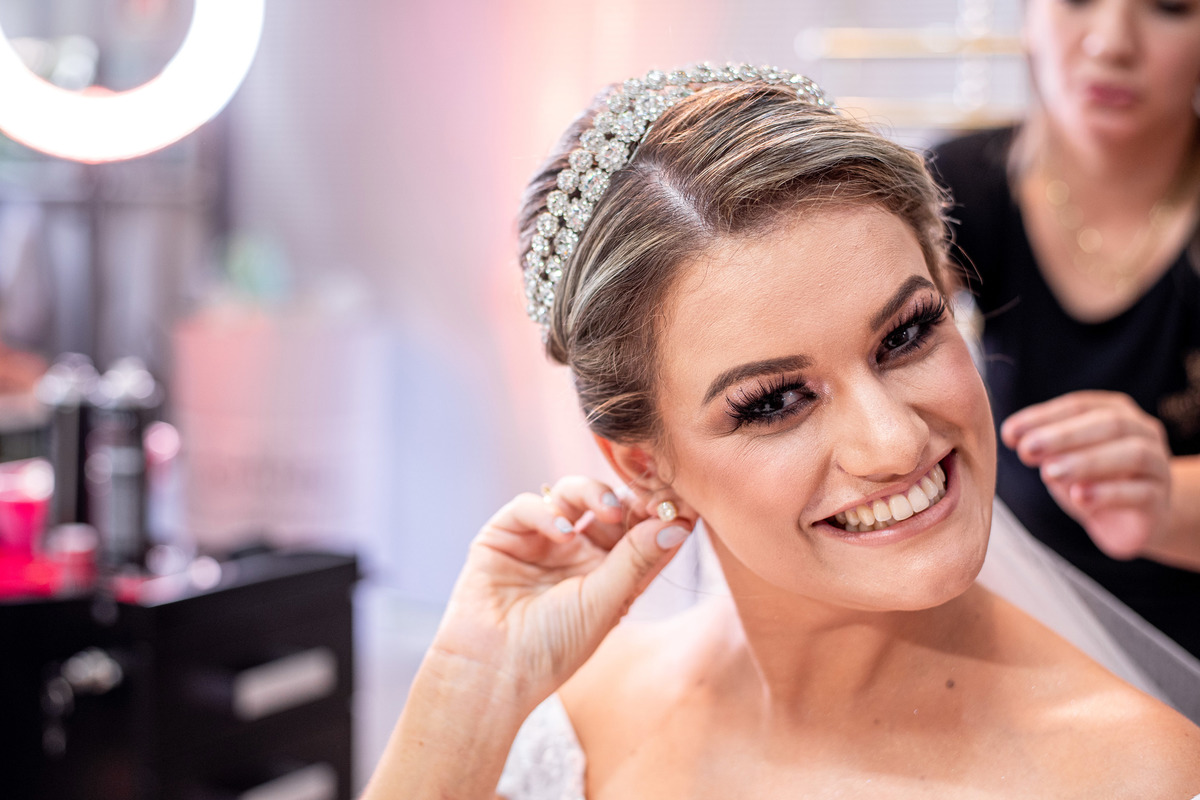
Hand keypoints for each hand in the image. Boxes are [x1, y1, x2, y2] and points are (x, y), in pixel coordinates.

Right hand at [429, 476, 692, 714]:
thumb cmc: (553, 648)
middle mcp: (577, 551)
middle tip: (647, 497)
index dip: (658, 512)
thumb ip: (638, 559)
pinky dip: (547, 511)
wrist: (494, 670)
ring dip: (593, 493)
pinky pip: (528, 506)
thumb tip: (679, 524)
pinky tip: (561, 532)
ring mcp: (541, 540)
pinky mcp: (504, 535)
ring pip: (571, 493)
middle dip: (628, 496)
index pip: (639, 530)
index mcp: (609, 571)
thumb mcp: (605, 603)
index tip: (678, 501)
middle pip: (608, 504)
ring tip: (607, 510)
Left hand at [1001, 391, 1170, 559]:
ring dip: (1087, 461)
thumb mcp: (1062, 461)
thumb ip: (1044, 448)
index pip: (1079, 406)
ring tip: (1049, 473)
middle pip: (1110, 423)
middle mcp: (1143, 432)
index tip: (1009, 433)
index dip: (1043, 417)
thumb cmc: (1091, 482)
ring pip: (1132, 454)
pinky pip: (1140, 492)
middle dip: (1064, 435)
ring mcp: (1158, 465)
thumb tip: (1014, 436)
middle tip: (1026, 450)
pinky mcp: (1160, 500)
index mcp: (1116, 411)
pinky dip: (1107, 493)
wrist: (1132, 523)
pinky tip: (1078, 497)